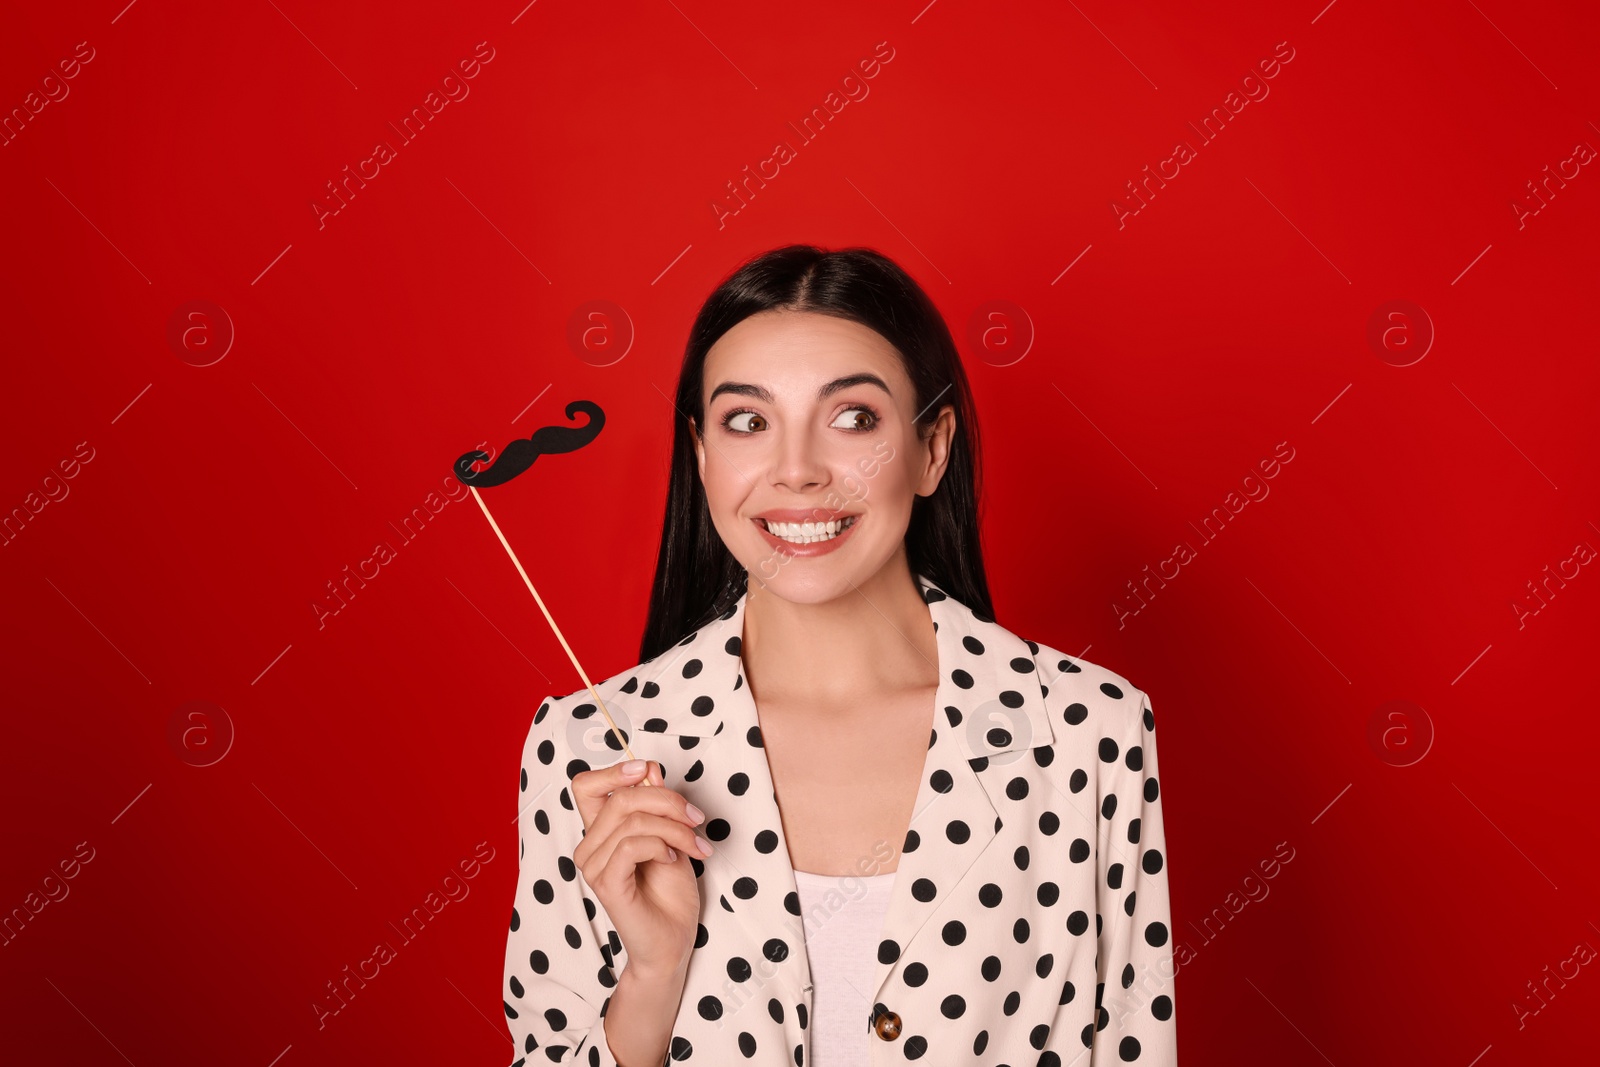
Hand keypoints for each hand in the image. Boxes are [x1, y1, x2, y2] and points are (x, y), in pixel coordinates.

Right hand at [570, 759, 707, 978]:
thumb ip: (657, 806)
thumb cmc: (670, 893)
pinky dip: (661, 845)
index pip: (585, 787)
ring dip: (674, 827)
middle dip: (667, 801)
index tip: (646, 770)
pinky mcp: (607, 885)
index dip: (613, 771)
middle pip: (620, 797)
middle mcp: (591, 847)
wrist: (673, 941)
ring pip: (632, 820)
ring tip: (694, 845)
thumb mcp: (671, 837)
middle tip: (696, 819)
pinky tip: (673, 858)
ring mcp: (595, 867)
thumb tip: (650, 770)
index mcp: (601, 832)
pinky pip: (631, 846)